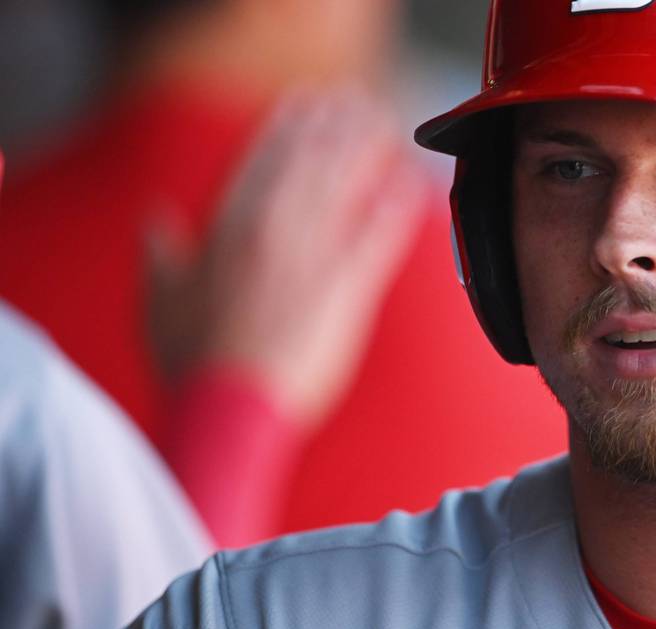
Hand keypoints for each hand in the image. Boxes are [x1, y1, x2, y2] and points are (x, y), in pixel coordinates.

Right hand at [146, 91, 422, 427]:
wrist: (229, 410)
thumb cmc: (193, 366)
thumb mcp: (160, 305)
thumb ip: (160, 257)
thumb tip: (154, 220)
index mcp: (225, 231)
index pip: (261, 162)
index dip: (287, 128)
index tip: (305, 103)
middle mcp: (271, 231)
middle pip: (308, 162)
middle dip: (331, 126)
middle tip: (352, 100)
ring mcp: (311, 256)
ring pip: (343, 185)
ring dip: (364, 148)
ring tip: (382, 122)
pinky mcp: (347, 287)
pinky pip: (379, 235)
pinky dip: (395, 206)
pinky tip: (410, 183)